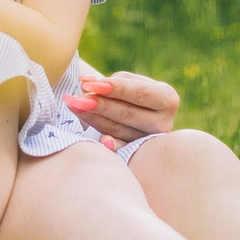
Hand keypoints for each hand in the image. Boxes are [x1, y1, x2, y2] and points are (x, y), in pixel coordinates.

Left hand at [64, 69, 179, 147]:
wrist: (135, 115)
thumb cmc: (128, 93)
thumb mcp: (124, 83)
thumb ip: (108, 83)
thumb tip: (85, 84)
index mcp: (167, 99)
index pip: (140, 93)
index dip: (115, 89)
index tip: (89, 84)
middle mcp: (164, 123)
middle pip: (127, 113)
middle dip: (99, 105)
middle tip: (75, 99)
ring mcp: (150, 142)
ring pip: (117, 130)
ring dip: (91, 118)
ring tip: (72, 105)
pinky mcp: (137, 155)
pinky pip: (117, 149)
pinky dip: (106, 145)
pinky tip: (97, 141)